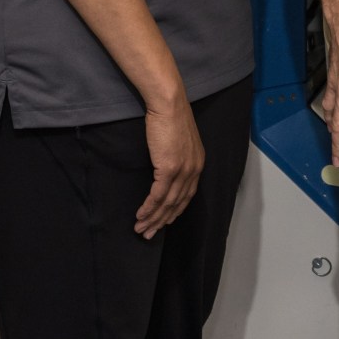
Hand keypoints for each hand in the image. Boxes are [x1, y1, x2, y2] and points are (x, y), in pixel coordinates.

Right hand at [137, 91, 204, 237]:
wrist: (169, 104)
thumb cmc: (171, 118)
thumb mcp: (179, 141)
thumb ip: (177, 157)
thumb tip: (166, 168)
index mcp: (198, 163)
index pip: (188, 194)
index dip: (176, 210)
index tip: (165, 222)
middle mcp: (194, 169)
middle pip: (178, 203)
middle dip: (163, 220)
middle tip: (149, 233)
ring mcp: (183, 170)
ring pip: (168, 202)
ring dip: (153, 218)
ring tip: (141, 229)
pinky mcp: (169, 168)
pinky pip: (158, 194)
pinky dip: (149, 207)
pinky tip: (141, 216)